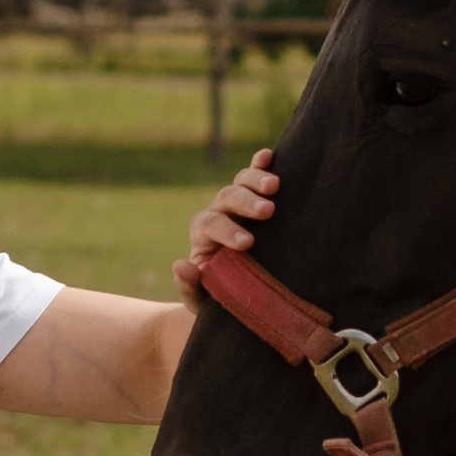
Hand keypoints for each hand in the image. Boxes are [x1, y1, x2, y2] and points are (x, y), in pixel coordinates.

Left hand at [174, 148, 278, 300]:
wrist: (233, 293)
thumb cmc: (217, 298)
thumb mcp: (201, 301)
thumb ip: (188, 287)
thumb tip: (180, 265)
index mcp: (203, 236)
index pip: (210, 225)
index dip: (227, 231)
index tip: (247, 243)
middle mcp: (217, 215)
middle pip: (226, 198)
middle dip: (245, 202)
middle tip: (267, 211)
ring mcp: (236, 206)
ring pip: (240, 183)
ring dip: (256, 180)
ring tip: (275, 186)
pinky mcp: (254, 201)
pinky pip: (253, 179)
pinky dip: (259, 165)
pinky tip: (268, 155)